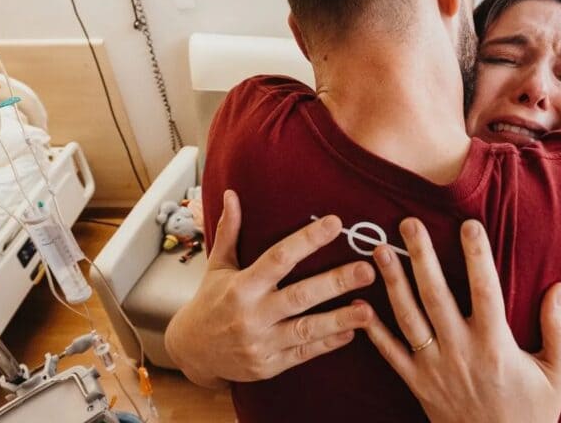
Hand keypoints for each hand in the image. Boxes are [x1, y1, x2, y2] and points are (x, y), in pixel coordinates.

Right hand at [165, 190, 375, 387]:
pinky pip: (303, 354)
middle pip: (300, 296)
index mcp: (241, 286)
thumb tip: (231, 194)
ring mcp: (261, 343)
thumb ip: (230, 232)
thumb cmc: (209, 302)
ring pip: (306, 330)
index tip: (336, 223)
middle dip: (335, 283)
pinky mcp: (269, 365)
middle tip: (367, 270)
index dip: (307, 240)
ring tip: (369, 311)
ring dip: (339, 320)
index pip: (279, 258)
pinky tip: (352, 332)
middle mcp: (251, 314)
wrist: (191, 353)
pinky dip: (328, 343)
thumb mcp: (217, 266)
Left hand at [360, 218, 560, 422]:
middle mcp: (460, 351)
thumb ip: (559, 329)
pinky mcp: (417, 383)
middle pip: (436, 295)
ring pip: (408, 318)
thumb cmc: (532, 413)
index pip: (485, 290)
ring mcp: (434, 368)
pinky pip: (390, 354)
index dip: (477, 256)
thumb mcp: (558, 373)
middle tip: (408, 224)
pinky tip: (359, 304)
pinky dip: (373, 331)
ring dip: (393, 283)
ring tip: (381, 251)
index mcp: (495, 345)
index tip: (468, 224)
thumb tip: (560, 288)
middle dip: (421, 256)